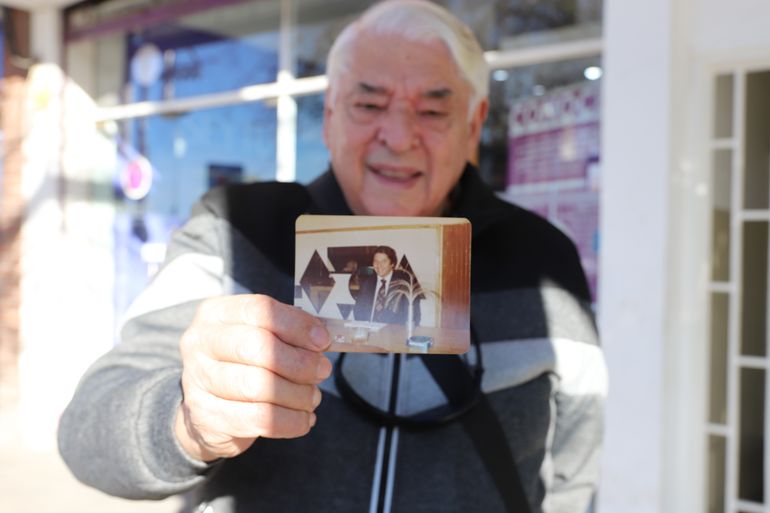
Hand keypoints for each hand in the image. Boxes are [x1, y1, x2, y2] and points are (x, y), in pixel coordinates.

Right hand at [174, 294, 330, 461]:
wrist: (207, 411)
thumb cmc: (242, 365)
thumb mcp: (260, 337)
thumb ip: (288, 332)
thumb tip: (321, 340)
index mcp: (216, 313)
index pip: (260, 310)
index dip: (297, 325)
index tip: (323, 341)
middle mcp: (200, 342)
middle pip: (258, 347)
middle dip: (300, 362)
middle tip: (322, 371)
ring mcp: (198, 381)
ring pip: (259, 387)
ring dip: (298, 394)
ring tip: (312, 397)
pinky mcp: (207, 417)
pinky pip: (259, 419)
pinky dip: (291, 421)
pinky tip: (303, 419)